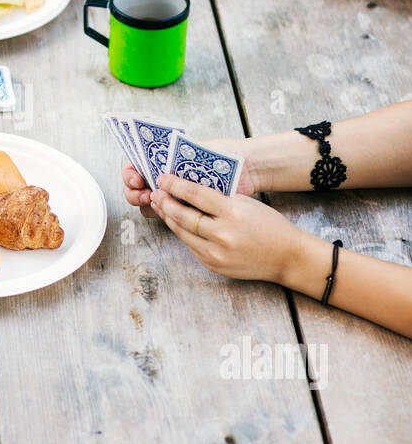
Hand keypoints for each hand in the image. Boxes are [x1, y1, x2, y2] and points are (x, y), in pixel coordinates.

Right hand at [123, 138, 258, 217]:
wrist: (246, 168)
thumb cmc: (222, 154)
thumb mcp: (196, 149)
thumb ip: (176, 157)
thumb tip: (157, 167)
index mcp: (162, 159)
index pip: (135, 166)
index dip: (130, 173)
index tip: (136, 177)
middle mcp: (164, 178)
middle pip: (136, 188)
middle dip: (134, 192)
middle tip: (144, 194)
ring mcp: (174, 195)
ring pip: (150, 204)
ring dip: (148, 204)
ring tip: (155, 201)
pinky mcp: (186, 210)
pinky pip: (168, 216)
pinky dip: (164, 214)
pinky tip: (168, 212)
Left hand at [148, 173, 307, 283]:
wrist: (287, 257)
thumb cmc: (269, 225)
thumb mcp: (246, 203)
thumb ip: (219, 198)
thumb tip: (188, 189)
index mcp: (233, 213)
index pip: (196, 195)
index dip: (175, 185)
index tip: (163, 178)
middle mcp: (222, 235)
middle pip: (183, 216)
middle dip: (165, 202)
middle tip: (155, 192)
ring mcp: (216, 253)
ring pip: (182, 232)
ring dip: (168, 218)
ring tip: (160, 206)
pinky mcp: (213, 265)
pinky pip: (191, 246)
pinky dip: (182, 233)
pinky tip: (175, 222)